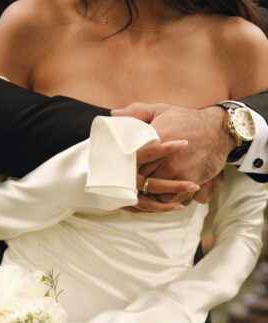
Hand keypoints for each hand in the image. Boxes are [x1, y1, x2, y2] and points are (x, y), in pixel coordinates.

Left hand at [112, 102, 234, 202]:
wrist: (218, 130)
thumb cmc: (186, 119)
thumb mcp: (161, 110)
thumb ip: (136, 112)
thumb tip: (114, 115)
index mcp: (155, 140)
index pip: (131, 161)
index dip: (121, 169)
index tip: (115, 173)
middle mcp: (166, 158)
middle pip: (140, 179)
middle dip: (131, 185)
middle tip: (121, 190)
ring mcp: (178, 171)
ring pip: (154, 192)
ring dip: (145, 196)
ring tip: (136, 198)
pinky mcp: (190, 181)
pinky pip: (171, 198)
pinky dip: (162, 202)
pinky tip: (155, 199)